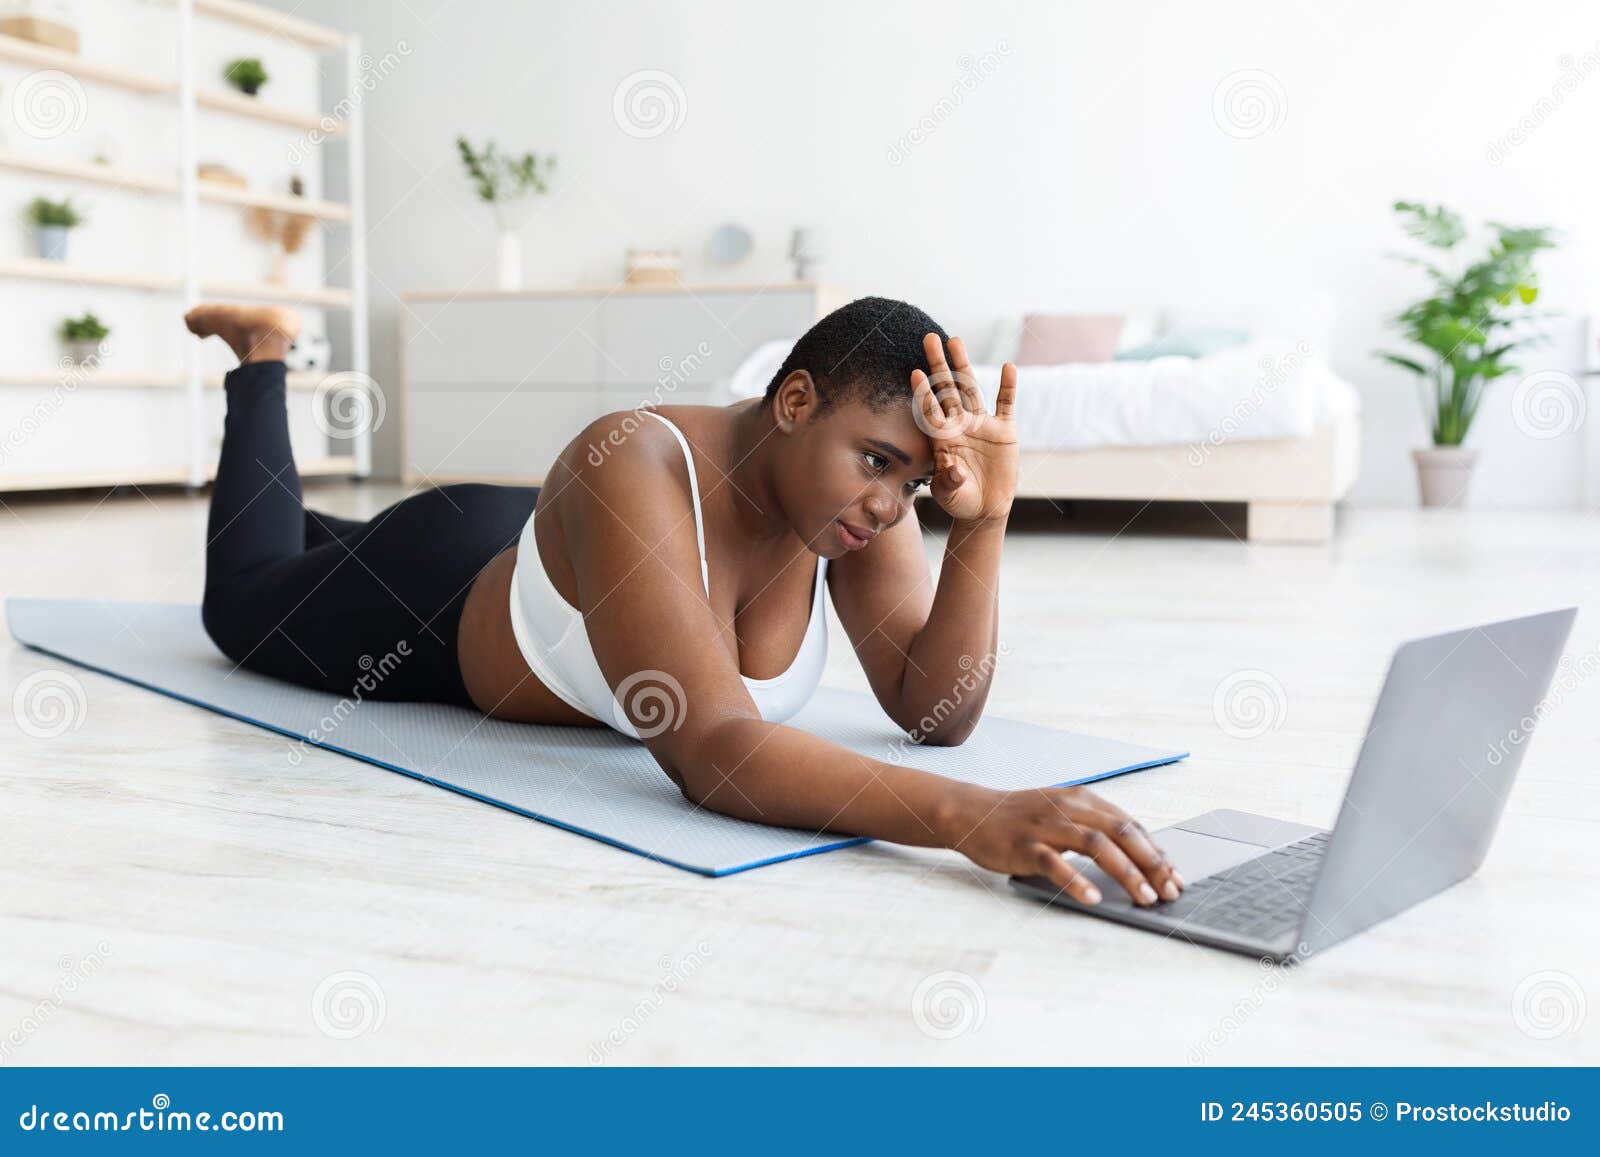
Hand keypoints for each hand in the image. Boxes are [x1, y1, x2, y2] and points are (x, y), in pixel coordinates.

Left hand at [911, 333, 1017, 522]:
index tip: (915, 373)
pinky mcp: (1004, 430)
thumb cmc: (960, 501)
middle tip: (928, 338)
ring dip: (963, 364)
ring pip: (971, 388)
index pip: (930, 410)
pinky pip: (1005, 404)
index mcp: (942, 438)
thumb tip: (952, 468)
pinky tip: (1009, 367)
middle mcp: (959, 425)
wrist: (985, 508)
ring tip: (955, 340)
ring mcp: (981, 425)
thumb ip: (948, 482)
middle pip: (947, 388)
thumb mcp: (950, 494)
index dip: (924, 393)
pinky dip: (1008, 386)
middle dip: (938, 364)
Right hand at [942, 785, 1184, 905]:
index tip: (1175, 876)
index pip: (1131, 825)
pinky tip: (1093, 898)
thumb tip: (1138, 858)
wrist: (973, 812)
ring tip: (1144, 897)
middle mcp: (1069, 808)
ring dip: (1126, 872)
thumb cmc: (1022, 818)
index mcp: (1083, 799)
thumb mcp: (1062, 814)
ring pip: (1097, 845)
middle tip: (1170, 890)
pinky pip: (1055, 863)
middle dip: (1152, 863)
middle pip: (1122, 832)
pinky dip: (1077, 881)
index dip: (1157, 852)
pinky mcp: (1025, 845)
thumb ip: (1094, 828)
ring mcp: (1047, 826)